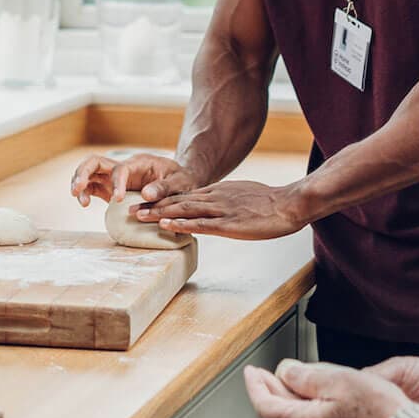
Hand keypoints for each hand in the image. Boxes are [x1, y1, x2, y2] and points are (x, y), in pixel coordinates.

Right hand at [69, 152, 198, 206]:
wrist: (179, 183)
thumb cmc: (180, 180)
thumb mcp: (180, 182)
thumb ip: (165, 187)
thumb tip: (146, 195)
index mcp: (139, 163)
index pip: (121, 169)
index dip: (116, 183)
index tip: (117, 200)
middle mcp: (124, 168)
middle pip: (95, 162)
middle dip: (83, 173)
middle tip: (77, 189)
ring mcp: (115, 178)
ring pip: (90, 173)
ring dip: (79, 183)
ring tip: (80, 200)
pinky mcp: (110, 189)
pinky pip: (92, 187)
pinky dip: (85, 193)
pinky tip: (83, 203)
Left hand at [133, 179, 306, 239]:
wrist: (290, 203)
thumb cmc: (271, 202)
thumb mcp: (245, 195)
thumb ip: (228, 200)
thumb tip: (215, 207)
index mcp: (220, 191)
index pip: (185, 194)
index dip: (162, 199)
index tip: (143, 203)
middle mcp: (216, 197)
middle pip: (179, 200)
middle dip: (153, 205)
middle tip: (129, 210)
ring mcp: (222, 209)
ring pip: (184, 209)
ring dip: (159, 213)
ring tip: (138, 217)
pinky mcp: (229, 223)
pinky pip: (201, 223)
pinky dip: (181, 224)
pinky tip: (167, 226)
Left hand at [245, 359, 404, 417]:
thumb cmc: (378, 412)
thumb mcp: (339, 381)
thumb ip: (308, 377)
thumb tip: (286, 372)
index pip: (268, 406)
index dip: (256, 387)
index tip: (250, 372)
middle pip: (282, 412)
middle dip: (270, 389)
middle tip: (263, 373)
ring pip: (299, 416)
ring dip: (289, 396)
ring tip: (288, 378)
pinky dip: (308, 404)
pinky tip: (317, 393)